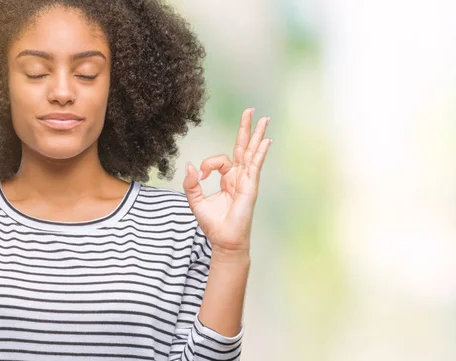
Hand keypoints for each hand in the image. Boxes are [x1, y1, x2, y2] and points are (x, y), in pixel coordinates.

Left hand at [183, 108, 271, 259]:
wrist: (224, 240)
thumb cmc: (213, 224)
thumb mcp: (196, 200)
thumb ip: (191, 183)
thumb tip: (189, 166)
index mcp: (228, 178)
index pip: (220, 159)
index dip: (207, 163)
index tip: (200, 175)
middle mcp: (239, 176)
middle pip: (243, 147)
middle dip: (246, 128)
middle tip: (250, 110)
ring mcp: (246, 180)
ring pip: (251, 152)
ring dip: (257, 135)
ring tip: (264, 118)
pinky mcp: (250, 186)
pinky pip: (255, 165)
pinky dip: (260, 153)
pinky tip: (266, 140)